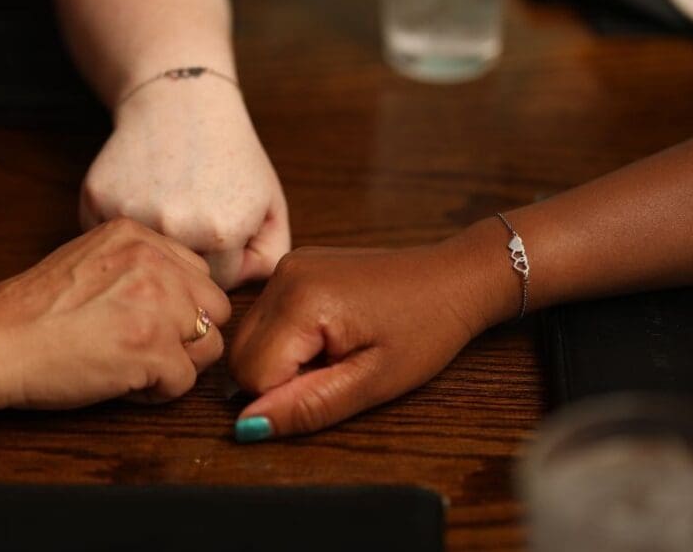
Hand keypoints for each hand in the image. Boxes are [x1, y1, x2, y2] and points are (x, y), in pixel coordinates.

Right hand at [0, 218, 230, 409]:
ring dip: (177, 365)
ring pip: (209, 345)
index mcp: (137, 236)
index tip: (150, 323)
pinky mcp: (153, 349)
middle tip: (148, 350)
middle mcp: (153, 262)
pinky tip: (124, 385)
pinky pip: (185, 381)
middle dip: (188, 336)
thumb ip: (136, 264)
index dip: (180, 307)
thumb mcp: (90, 257)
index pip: (198, 273)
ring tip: (135, 368)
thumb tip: (178, 290)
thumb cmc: (32, 310)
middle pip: (214, 307)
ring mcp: (157, 304)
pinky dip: (157, 393)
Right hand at [80, 80, 289, 289]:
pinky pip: (107, 238)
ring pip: (141, 259)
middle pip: (178, 278)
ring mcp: (130, 213)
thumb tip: (232, 300)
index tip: (220, 227)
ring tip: (168, 207)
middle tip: (193, 216)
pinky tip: (138, 198)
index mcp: (221, 233)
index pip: (218, 285)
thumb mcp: (269, 204)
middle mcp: (174, 228)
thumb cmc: (230, 156)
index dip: (222, 259)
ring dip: (153, 243)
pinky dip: (120, 227)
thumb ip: (267, 259)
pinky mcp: (96, 199)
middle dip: (188, 256)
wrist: (181, 102)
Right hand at [228, 242, 495, 440]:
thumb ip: (307, 405)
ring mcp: (285, 265)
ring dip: (281, 360)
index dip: (289, 396)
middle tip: (335, 370)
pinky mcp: (292, 266)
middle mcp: (283, 275)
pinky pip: (264, 318)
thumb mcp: (373, 382)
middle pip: (240, 356)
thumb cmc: (425, 328)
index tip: (334, 382)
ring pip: (247, 338)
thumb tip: (247, 426)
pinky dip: (285, 339)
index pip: (251, 375)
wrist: (452, 278)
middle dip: (278, 379)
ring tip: (334, 352)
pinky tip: (328, 335)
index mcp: (302, 301)